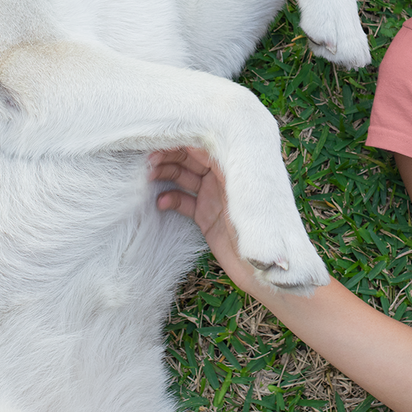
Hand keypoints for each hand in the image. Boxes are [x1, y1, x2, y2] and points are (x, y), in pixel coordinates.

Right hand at [148, 147, 257, 290]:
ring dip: (166, 175)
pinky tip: (161, 202)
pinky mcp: (206, 217)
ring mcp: (214, 197)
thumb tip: (196, 144)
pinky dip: (171, 199)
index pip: (205, 144)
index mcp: (237, 165)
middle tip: (149, 161)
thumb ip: (222, 169)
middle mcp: (224, 177)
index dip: (183, 141)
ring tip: (149, 176)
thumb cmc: (261, 228)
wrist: (262, 270)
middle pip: (191, 158)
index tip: (161, 140)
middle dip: (169, 156)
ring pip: (184, 177)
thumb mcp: (242, 193)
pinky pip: (183, 202)